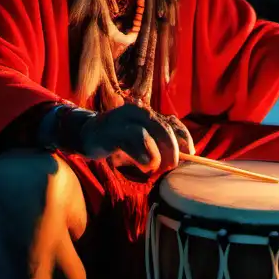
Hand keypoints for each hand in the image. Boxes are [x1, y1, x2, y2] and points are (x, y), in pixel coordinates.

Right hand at [78, 104, 192, 176]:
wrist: (88, 134)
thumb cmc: (119, 140)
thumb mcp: (142, 140)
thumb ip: (159, 144)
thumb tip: (182, 158)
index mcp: (148, 113)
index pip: (173, 123)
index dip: (185, 138)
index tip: (190, 154)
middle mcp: (138, 111)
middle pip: (163, 128)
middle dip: (171, 150)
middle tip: (171, 166)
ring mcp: (123, 120)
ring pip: (147, 135)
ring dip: (155, 155)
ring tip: (153, 167)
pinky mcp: (111, 132)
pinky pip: (131, 142)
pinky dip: (141, 156)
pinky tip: (144, 165)